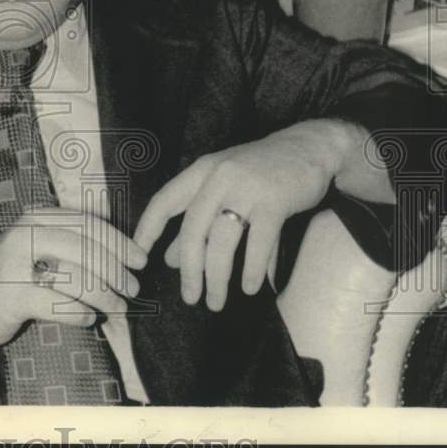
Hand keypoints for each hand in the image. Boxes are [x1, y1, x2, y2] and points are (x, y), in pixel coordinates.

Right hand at [0, 208, 147, 347]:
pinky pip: (59, 305)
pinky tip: (88, 319)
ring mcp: (16, 264)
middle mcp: (25, 234)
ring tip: (117, 308)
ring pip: (77, 278)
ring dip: (105, 297)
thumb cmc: (19, 274)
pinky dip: (80, 314)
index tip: (141, 260)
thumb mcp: (43, 245)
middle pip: (86, 250)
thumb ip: (76, 242)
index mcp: (37, 216)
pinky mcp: (12, 296)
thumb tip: (129, 252)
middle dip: (117, 272)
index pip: (88, 224)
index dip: (119, 242)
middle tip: (133, 289)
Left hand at [134, 120, 357, 310]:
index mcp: (201, 171)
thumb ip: (198, 220)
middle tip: (190, 298)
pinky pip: (259, 243)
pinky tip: (249, 287)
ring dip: (218, 277)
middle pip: (193, 229)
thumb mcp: (223, 187)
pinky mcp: (275, 200)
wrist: (310, 146)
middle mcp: (218, 177)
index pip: (164, 201)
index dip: (147, 229)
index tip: (137, 256)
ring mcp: (247, 187)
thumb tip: (171, 260)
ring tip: (217, 301)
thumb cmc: (260, 171)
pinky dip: (253, 269)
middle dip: (189, 269)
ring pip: (223, 240)